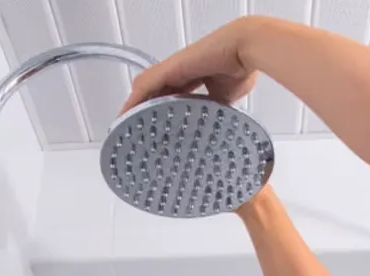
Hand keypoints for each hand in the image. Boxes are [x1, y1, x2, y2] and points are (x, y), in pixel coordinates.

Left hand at [120, 17, 259, 113]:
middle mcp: (178, 72)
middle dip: (143, 111)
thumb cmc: (240, 67)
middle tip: (135, 131)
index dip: (160, 109)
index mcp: (191, 77)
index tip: (156, 127)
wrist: (243, 50)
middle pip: (152, 93)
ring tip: (126, 127)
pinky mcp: (168, 69)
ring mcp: (172, 69)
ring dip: (134, 108)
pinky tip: (125, 116)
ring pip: (144, 90)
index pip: (169, 95)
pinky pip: (143, 87)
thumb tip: (214, 120)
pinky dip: (133, 102)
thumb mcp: (225, 96)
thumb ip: (215, 107)